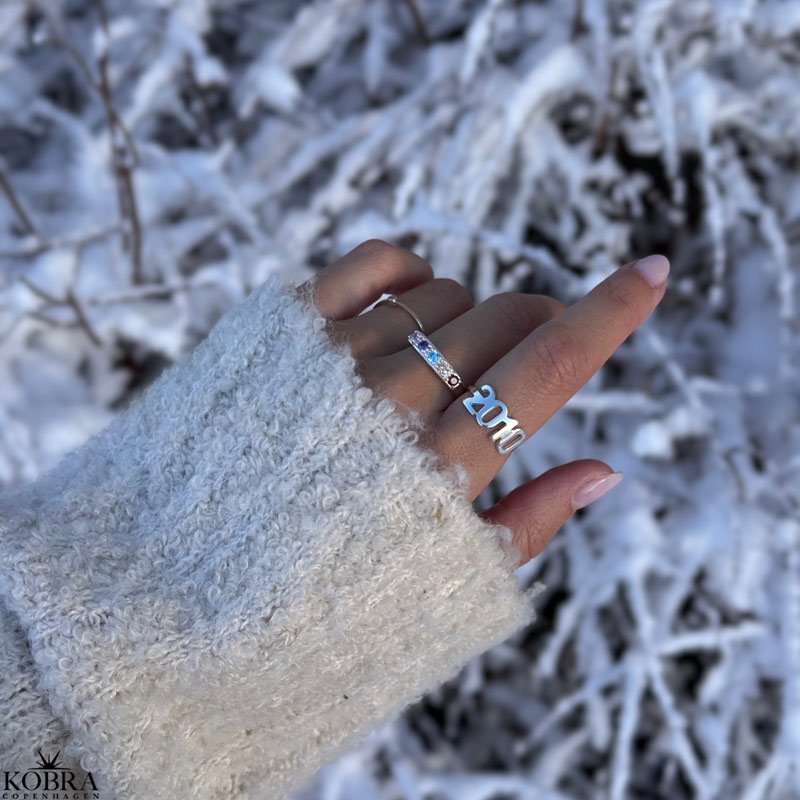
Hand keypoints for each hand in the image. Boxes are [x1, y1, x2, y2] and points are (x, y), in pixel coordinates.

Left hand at [297, 240, 668, 565]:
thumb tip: (604, 469)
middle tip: (523, 355)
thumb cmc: (318, 599)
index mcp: (442, 469)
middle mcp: (392, 403)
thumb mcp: (440, 586)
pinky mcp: (282, 332)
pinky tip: (413, 303)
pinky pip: (376, 264)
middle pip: (505, 319)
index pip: (549, 368)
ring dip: (469, 318)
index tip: (653, 271)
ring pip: (446, 294)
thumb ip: (530, 522)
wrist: (182, 588)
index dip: (612, 313)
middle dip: (537, 324)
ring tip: (442, 368)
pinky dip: (410, 273)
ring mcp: (334, 359)